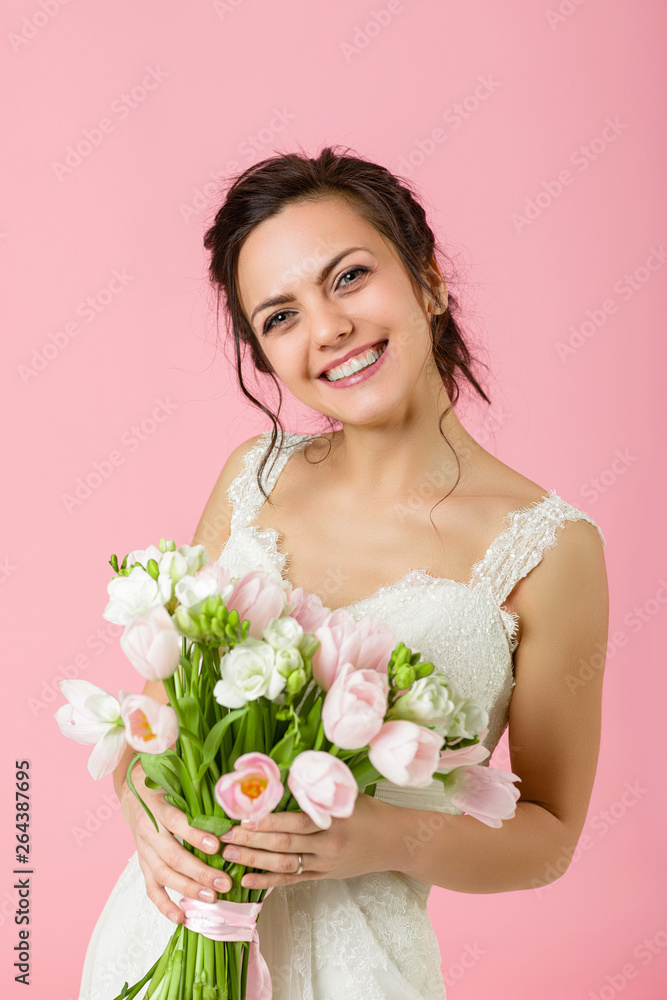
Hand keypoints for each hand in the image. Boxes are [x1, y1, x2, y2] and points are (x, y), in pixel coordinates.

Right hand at [119, 761, 232, 923]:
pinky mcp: (143, 864)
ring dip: (188, 889)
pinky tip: (180, 917)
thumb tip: (229, 798)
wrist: (132, 793)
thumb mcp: (175, 781)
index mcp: (158, 807)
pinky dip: (164, 904)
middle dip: (200, 872)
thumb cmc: (162, 786)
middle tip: (224, 883)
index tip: (217, 845)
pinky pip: (151, 888)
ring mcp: (144, 850)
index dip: (195, 835)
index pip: (176, 822)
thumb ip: (197, 791)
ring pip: (163, 874)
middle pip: (173, 856)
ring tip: (212, 898)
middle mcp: (149, 831)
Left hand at [219, 792, 397, 889]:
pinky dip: (268, 881)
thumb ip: (317, 790)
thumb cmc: (369, 811)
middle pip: (284, 844)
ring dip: (254, 860)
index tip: (243, 816)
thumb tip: (282, 774)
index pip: (295, 822)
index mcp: (333, 820)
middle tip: (224, 836)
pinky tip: (246, 879)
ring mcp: (325, 863)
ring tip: (228, 854)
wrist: (395, 841)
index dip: (269, 820)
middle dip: (252, 840)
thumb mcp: (346, 794)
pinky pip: (292, 880)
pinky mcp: (324, 875)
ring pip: (285, 864)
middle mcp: (328, 844)